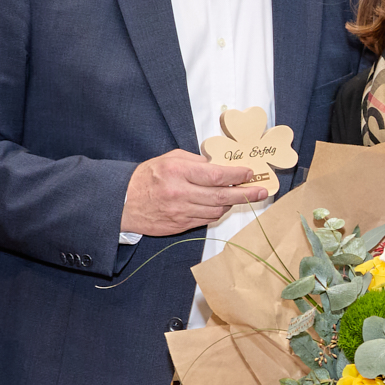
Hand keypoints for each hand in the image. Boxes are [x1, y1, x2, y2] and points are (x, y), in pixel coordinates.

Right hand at [123, 151, 273, 236]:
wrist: (123, 202)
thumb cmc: (146, 177)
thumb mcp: (168, 159)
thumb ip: (194, 161)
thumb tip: (218, 165)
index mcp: (178, 172)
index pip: (215, 175)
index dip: (236, 175)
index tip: (249, 173)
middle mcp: (180, 193)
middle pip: (221, 196)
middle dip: (245, 194)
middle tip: (261, 191)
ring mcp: (180, 212)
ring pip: (216, 211)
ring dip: (230, 204)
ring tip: (239, 197)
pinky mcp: (180, 226)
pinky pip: (205, 220)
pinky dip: (216, 212)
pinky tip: (220, 206)